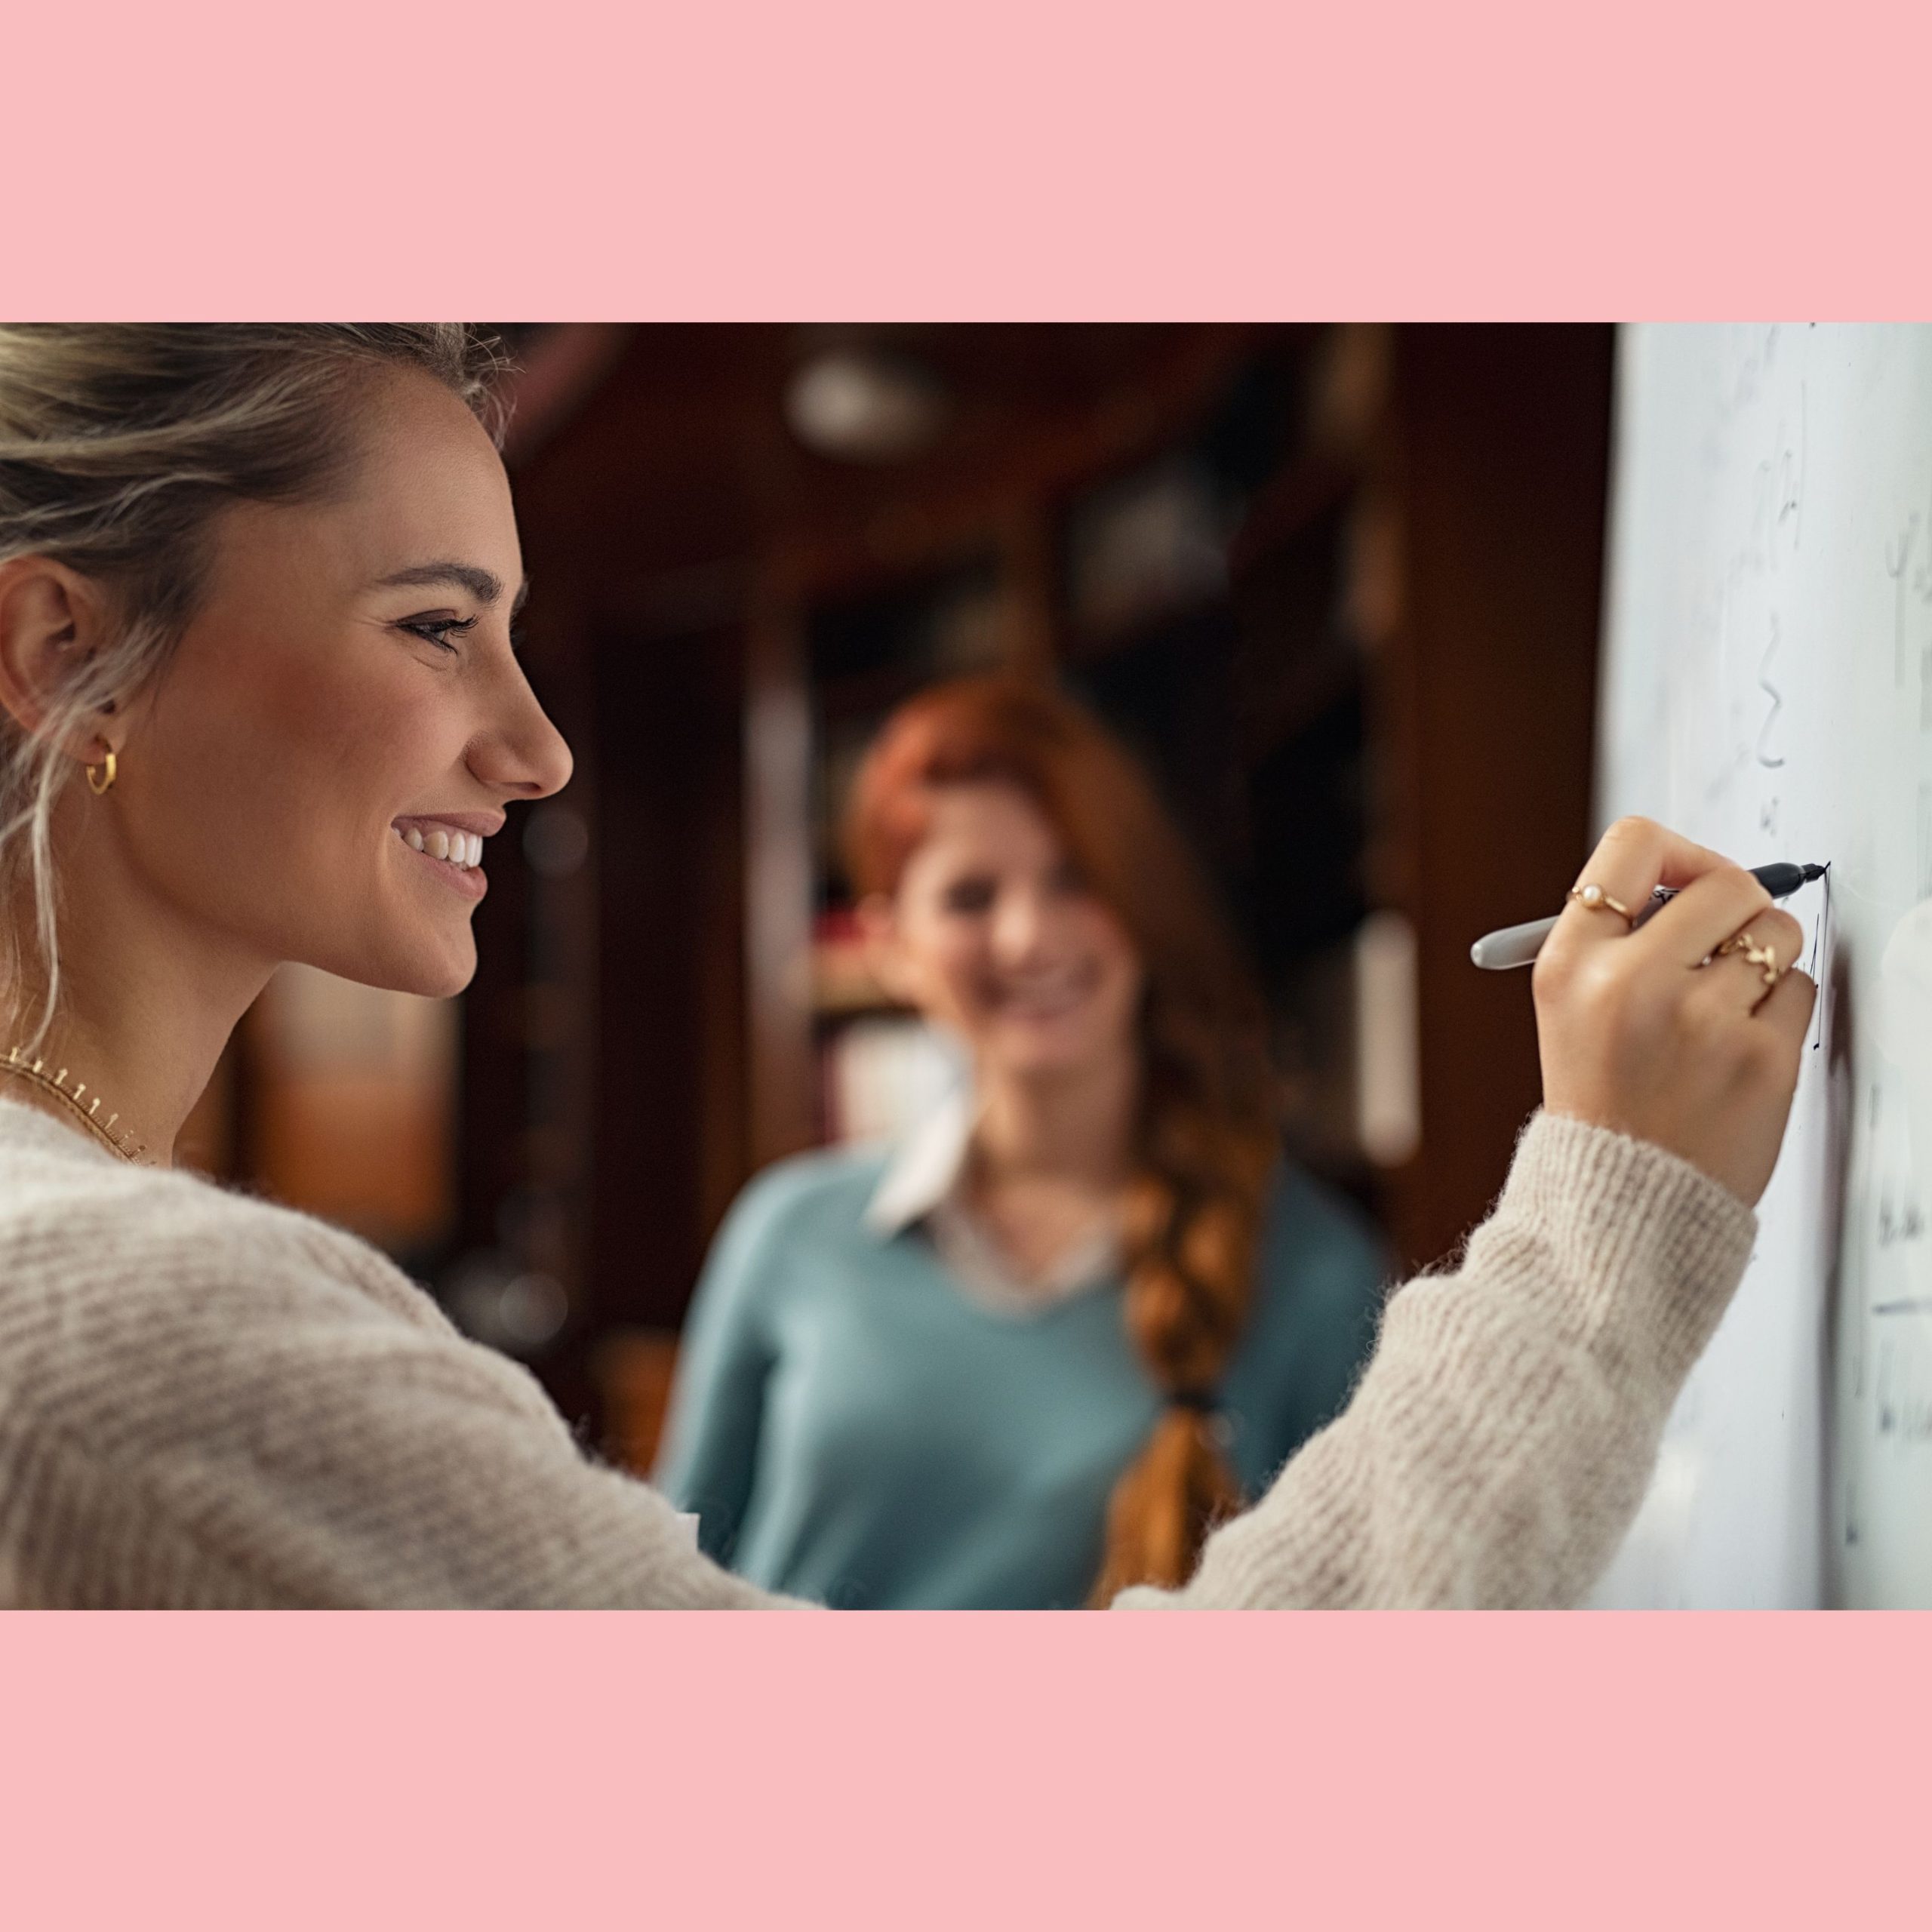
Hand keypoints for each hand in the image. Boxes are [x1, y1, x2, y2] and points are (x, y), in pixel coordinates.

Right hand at [1532, 817, 1816, 1205]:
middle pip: (1726, 882)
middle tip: (1723, 943)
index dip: (1679, 854)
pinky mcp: (1760, 1058)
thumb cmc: (1605, 1099)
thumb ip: (1620, 937)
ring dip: (1764, 960)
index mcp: (1570, 963)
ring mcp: (1699, 1020)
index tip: (1689, 880)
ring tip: (1727, 1005)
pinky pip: (1801, 989)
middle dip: (1738, 907)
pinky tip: (1740, 1046)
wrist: (1624, 1201)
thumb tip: (1702, 879)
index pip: (1635, 845)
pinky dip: (1780, 1011)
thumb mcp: (1569, 1007)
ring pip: (1776, 934)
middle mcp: (1629, 982)